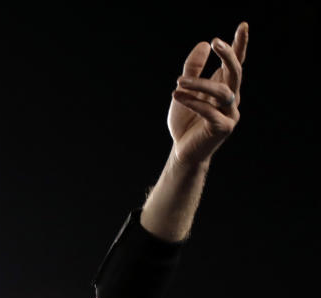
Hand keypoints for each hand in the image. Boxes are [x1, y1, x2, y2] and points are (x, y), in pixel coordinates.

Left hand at [169, 22, 248, 166]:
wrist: (183, 150)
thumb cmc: (185, 121)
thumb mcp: (185, 90)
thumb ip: (193, 69)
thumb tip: (203, 44)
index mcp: (224, 87)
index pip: (236, 63)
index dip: (240, 45)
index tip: (242, 25)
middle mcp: (231, 98)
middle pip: (236, 72)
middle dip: (228, 55)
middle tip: (216, 42)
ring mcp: (230, 113)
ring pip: (222, 91)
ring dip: (200, 83)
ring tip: (179, 81)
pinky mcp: (222, 127)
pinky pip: (209, 111)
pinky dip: (192, 102)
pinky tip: (176, 95)